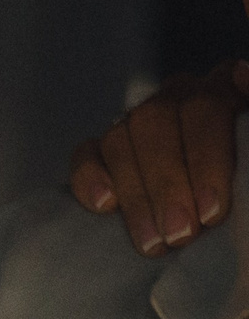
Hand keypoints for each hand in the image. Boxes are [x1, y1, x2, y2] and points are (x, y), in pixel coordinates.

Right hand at [68, 60, 247, 255]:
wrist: (223, 209)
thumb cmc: (247, 185)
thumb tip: (243, 75)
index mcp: (223, 89)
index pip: (205, 109)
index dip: (206, 161)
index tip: (212, 212)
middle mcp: (178, 95)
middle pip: (155, 121)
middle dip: (167, 185)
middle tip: (180, 234)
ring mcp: (136, 119)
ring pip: (118, 140)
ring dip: (135, 197)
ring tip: (153, 243)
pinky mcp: (102, 149)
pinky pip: (85, 155)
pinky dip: (89, 179)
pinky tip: (104, 206)